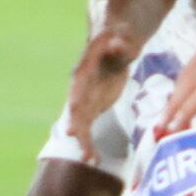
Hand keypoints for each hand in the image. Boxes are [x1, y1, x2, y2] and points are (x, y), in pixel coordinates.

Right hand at [62, 31, 136, 150]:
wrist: (114, 42)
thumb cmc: (119, 36)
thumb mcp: (123, 37)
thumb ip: (120, 44)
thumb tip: (118, 45)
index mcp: (85, 68)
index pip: (79, 83)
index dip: (76, 95)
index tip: (73, 108)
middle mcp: (79, 86)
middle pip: (75, 106)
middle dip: (75, 123)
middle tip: (75, 138)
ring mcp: (84, 98)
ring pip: (79, 122)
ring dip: (83, 140)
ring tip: (90, 158)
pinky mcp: (91, 107)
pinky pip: (87, 128)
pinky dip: (89, 143)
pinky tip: (94, 159)